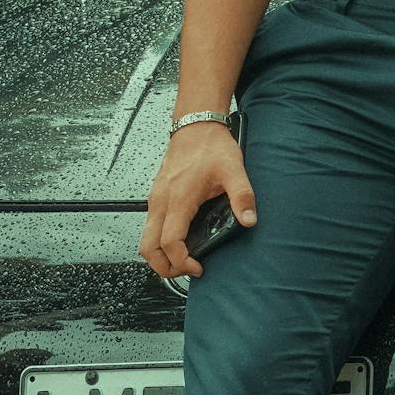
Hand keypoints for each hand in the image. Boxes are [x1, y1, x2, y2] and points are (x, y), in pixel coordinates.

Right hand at [139, 123, 255, 278]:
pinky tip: (179, 239)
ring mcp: (156, 199)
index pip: (169, 243)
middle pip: (147, 248)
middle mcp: (161, 201)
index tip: (197, 267)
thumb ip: (243, 196)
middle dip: (163, 267)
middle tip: (186, 270)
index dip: (181, 262)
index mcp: (178, 199)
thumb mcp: (234, 170)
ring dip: (159, 256)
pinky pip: (150, 226)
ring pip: (145, 238)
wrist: (196, 124)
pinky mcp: (157, 195)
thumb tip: (249, 220)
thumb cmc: (210, 145)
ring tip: (183, 259)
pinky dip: (158, 241)